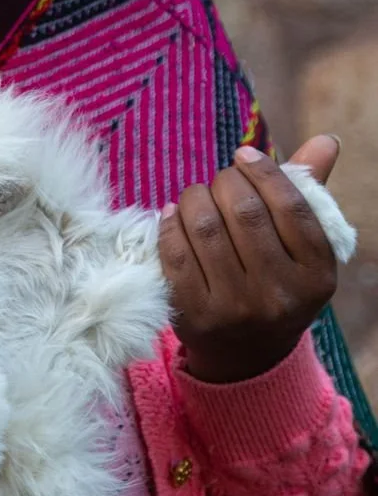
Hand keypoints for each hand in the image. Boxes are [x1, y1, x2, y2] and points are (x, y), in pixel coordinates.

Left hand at [159, 136, 340, 383]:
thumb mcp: (300, 248)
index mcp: (317, 275)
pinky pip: (175, 252)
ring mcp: (236, 309)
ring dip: (194, 198)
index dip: (264, 171)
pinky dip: (170, 224)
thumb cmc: (274, 282)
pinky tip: (174, 214)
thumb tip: (326, 140)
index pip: (291, 206)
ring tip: (197, 196)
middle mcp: (280, 295)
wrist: (245, 355)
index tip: (243, 155)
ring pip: (206, 227)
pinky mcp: (194, 315)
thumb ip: (308, 193)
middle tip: (219, 181)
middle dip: (225, 183)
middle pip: (245, 212)